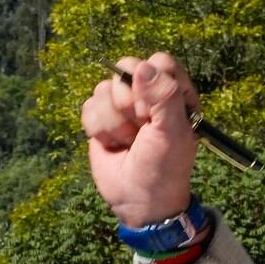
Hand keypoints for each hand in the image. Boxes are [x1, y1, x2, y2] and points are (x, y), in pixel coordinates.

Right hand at [80, 52, 200, 227]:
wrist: (138, 201)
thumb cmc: (164, 168)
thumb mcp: (172, 133)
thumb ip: (163, 97)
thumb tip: (140, 66)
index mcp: (175, 94)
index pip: (160, 62)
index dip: (150, 84)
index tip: (153, 113)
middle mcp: (149, 94)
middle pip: (126, 69)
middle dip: (129, 104)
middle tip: (141, 130)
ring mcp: (122, 105)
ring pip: (103, 89)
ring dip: (115, 123)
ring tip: (129, 142)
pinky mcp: (101, 118)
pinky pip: (89, 106)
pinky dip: (99, 130)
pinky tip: (113, 145)